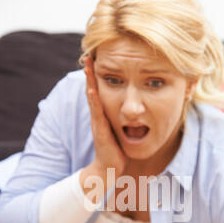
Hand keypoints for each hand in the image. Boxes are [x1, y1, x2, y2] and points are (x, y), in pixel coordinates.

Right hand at [84, 56, 127, 177]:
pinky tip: (92, 89)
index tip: (97, 58)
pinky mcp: (100, 131)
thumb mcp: (122, 131)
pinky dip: (94, 100)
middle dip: (91, 73)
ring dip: (90, 81)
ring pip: (93, 98)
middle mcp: (99, 116)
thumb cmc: (117, 150)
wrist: (110, 168)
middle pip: (93, 89)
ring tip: (87, 65)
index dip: (98, 75)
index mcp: (104, 114)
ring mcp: (98, 122)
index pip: (100, 90)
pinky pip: (97, 113)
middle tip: (88, 54)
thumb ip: (125, 120)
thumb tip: (136, 110)